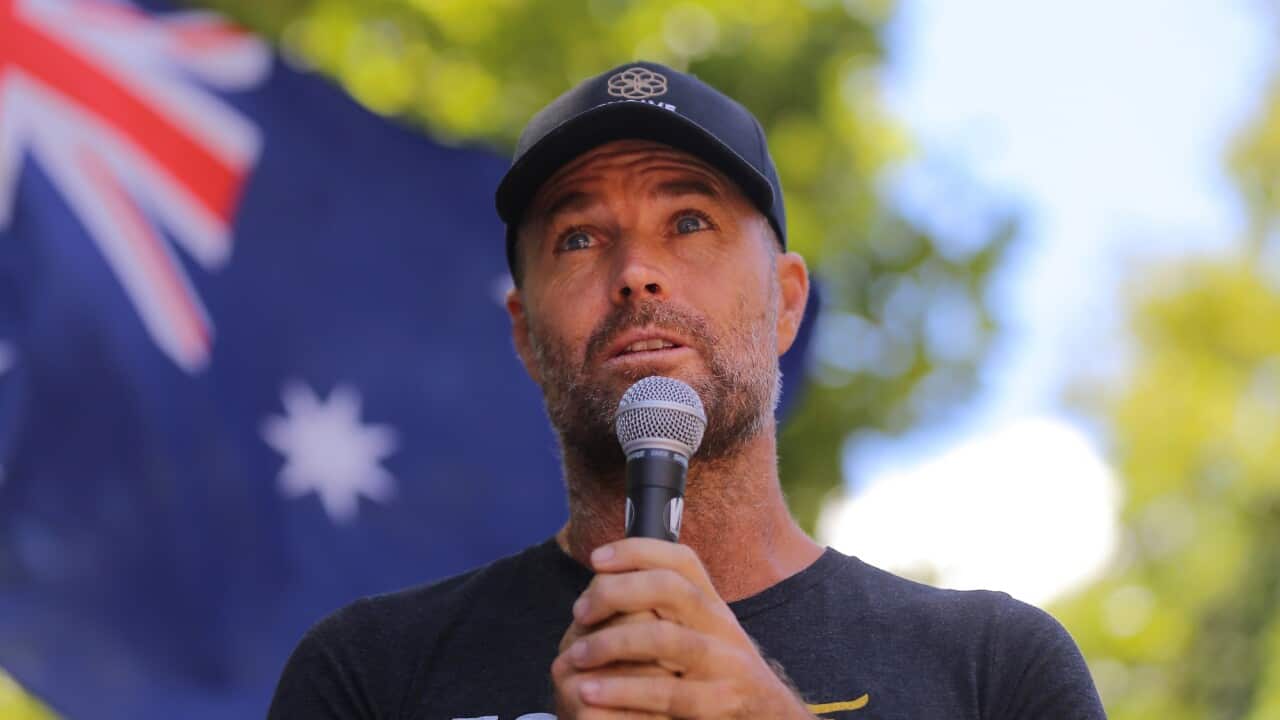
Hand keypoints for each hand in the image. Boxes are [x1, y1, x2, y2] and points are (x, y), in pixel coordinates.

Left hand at [550, 538, 813, 718]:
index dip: (637, 551)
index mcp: (713, 605)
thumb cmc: (717, 678)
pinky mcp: (720, 703)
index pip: (681, 560)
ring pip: (665, 638)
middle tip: (580, 612)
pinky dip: (623, 690)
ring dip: (612, 643)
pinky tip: (590, 692)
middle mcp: (722, 626)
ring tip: (577, 655)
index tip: (596, 560)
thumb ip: (665, 611)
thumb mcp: (701, 635)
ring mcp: (726, 664)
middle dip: (617, 593)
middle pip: (671, 588)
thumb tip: (606, 584)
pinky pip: (667, 693)